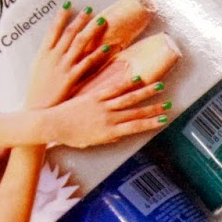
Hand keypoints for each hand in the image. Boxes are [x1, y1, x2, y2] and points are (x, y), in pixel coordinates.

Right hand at [26, 4, 112, 107]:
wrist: (37, 109)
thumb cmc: (37, 90)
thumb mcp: (38, 68)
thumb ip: (47, 56)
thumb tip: (54, 45)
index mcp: (43, 53)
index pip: (53, 30)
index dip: (61, 16)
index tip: (69, 5)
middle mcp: (53, 57)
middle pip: (68, 33)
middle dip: (79, 20)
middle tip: (90, 10)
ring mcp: (62, 66)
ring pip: (79, 44)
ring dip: (91, 31)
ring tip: (101, 21)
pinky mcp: (71, 77)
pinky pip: (87, 62)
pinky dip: (98, 53)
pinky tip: (108, 46)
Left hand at [30, 79, 170, 148]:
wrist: (51, 125)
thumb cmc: (69, 136)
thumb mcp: (90, 142)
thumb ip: (106, 137)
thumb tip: (119, 134)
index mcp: (109, 133)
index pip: (135, 127)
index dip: (151, 123)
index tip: (164, 120)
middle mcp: (109, 119)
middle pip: (136, 113)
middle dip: (154, 108)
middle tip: (169, 104)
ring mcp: (102, 106)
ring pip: (128, 98)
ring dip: (145, 93)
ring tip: (159, 87)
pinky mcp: (93, 96)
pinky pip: (112, 89)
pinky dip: (125, 83)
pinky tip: (136, 78)